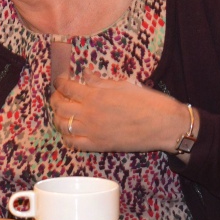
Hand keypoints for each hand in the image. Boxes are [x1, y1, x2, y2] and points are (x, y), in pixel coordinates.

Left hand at [51, 71, 186, 153]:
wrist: (164, 125)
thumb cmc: (148, 102)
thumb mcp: (123, 85)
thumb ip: (100, 81)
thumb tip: (85, 73)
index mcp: (96, 95)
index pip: (66, 87)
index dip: (59, 83)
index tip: (59, 81)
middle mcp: (89, 113)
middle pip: (59, 106)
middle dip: (55, 99)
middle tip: (58, 96)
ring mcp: (92, 131)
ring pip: (63, 125)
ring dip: (58, 118)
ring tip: (62, 113)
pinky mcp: (98, 146)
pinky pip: (74, 143)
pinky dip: (68, 137)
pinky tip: (70, 132)